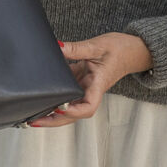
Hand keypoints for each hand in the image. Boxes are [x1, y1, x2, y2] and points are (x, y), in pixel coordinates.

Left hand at [29, 34, 153, 126]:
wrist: (133, 50)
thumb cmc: (121, 49)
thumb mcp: (97, 45)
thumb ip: (76, 48)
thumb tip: (57, 47)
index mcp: (98, 85)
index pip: (88, 107)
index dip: (73, 112)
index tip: (59, 108)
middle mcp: (92, 90)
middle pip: (74, 114)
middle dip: (54, 120)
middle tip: (34, 121)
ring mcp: (86, 87)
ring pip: (69, 106)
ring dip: (52, 111)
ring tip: (33, 113)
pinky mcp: (82, 81)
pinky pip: (68, 93)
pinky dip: (55, 95)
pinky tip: (42, 95)